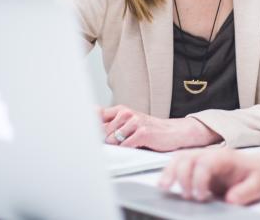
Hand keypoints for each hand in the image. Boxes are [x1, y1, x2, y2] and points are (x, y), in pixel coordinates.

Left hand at [101, 105, 220, 150]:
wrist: (172, 132)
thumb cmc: (149, 129)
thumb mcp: (128, 123)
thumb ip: (109, 124)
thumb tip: (89, 126)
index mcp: (121, 109)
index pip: (96, 114)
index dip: (90, 126)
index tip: (87, 132)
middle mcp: (127, 113)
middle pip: (102, 132)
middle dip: (106, 141)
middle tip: (119, 142)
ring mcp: (135, 121)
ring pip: (112, 140)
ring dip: (118, 147)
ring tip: (130, 143)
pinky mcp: (143, 132)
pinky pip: (125, 146)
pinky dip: (128, 150)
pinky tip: (136, 146)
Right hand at [159, 147, 259, 203]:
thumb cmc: (259, 175)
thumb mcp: (259, 184)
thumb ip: (246, 191)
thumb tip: (230, 198)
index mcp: (226, 157)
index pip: (206, 162)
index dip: (199, 179)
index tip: (201, 196)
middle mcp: (212, 154)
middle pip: (189, 157)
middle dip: (182, 176)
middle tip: (187, 196)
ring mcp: (203, 158)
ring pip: (180, 158)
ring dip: (170, 172)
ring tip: (165, 187)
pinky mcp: (197, 165)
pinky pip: (178, 163)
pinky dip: (169, 172)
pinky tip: (165, 183)